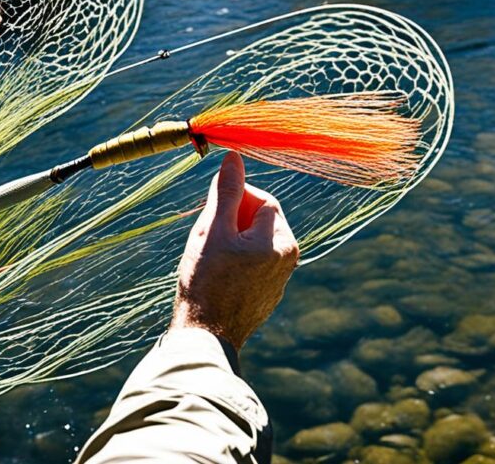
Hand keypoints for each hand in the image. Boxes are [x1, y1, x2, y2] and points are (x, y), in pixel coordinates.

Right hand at [170, 152, 299, 349]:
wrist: (206, 336)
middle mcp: (289, 259)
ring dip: (232, 241)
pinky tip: (216, 277)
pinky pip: (254, 264)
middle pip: (260, 220)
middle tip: (207, 238)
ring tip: (209, 259)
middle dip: (232, 221)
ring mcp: (281, 279)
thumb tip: (234, 157)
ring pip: (255, 241)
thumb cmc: (206, 281)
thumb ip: (227, 192)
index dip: (235, 200)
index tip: (211, 212)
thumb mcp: (213, 230)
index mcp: (281, 240)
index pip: (262, 199)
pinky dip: (236, 261)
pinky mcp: (269, 294)